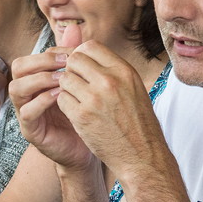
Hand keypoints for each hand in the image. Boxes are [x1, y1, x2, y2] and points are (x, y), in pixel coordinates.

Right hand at [9, 24, 93, 169]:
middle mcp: (27, 94)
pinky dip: (42, 101)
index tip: (73, 52)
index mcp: (36, 81)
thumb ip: (73, 57)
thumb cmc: (82, 113)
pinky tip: (61, 96)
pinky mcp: (30, 130)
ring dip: (39, 79)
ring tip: (62, 79)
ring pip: (16, 88)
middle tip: (64, 62)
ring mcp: (25, 112)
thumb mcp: (80, 82)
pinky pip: (26, 112)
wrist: (87, 149)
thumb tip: (74, 27)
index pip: (32, 57)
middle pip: (18, 68)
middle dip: (40, 61)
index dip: (50, 52)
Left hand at [54, 39, 159, 175]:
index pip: (90, 46)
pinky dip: (65, 105)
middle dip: (71, 70)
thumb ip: (112, 70)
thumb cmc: (138, 122)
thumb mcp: (133, 87)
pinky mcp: (82, 117)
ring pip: (64, 79)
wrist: (141, 155)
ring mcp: (94, 99)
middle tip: (76, 83)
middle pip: (74, 60)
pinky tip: (76, 112)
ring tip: (77, 99)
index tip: (81, 67)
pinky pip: (61, 100)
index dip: (81, 55)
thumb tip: (88, 53)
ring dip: (67, 88)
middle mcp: (109, 81)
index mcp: (123, 70)